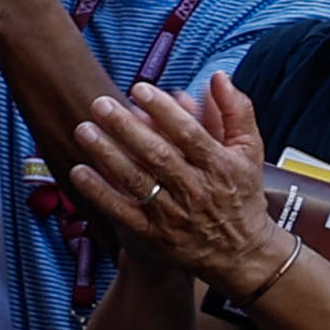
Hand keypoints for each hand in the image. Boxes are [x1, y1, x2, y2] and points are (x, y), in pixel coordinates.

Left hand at [63, 76, 299, 303]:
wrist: (240, 253)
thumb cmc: (242, 194)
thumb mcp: (250, 151)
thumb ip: (236, 111)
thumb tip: (219, 76)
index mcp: (221, 166)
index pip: (190, 133)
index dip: (164, 110)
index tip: (140, 88)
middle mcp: (197, 189)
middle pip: (158, 155)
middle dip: (127, 128)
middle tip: (100, 104)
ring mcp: (174, 214)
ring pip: (137, 180)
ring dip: (108, 154)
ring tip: (84, 130)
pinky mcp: (155, 234)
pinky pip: (123, 211)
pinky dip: (100, 192)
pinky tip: (79, 171)